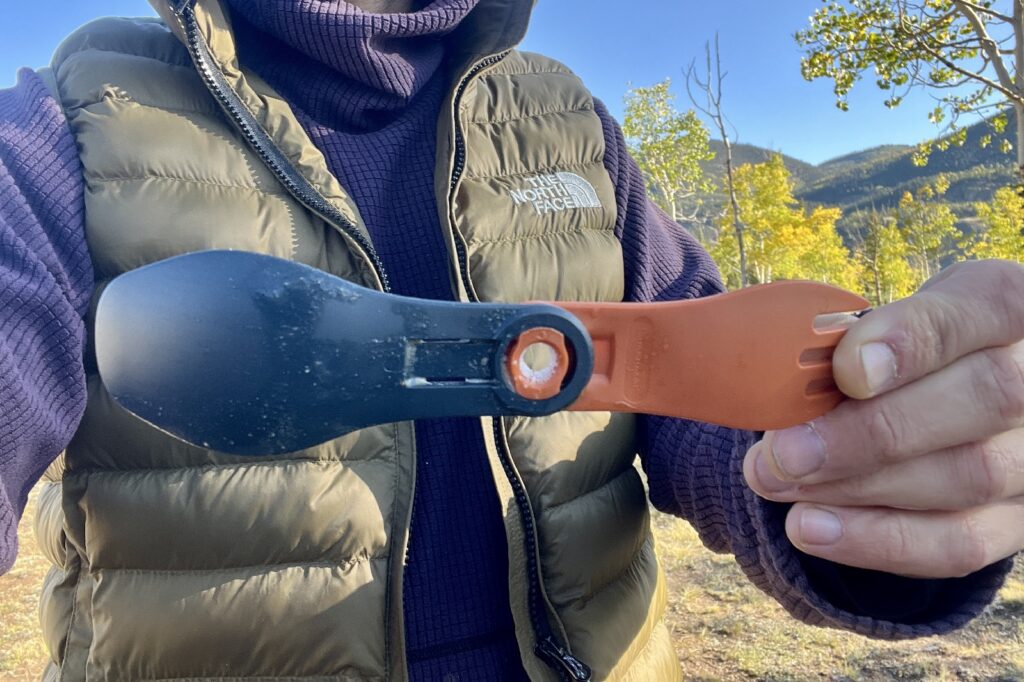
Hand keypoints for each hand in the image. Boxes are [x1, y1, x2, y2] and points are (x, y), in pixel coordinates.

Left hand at [743, 259, 1023, 578]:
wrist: (932, 399)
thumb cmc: (893, 352)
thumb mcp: (881, 322)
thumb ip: (847, 340)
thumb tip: (787, 378)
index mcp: (1008, 306)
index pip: (982, 309)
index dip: (913, 340)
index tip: (846, 370)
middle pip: (981, 400)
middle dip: (868, 433)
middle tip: (782, 452)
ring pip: (967, 477)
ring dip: (857, 488)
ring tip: (775, 483)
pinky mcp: (1018, 520)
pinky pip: (960, 543)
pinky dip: (877, 540)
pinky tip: (809, 528)